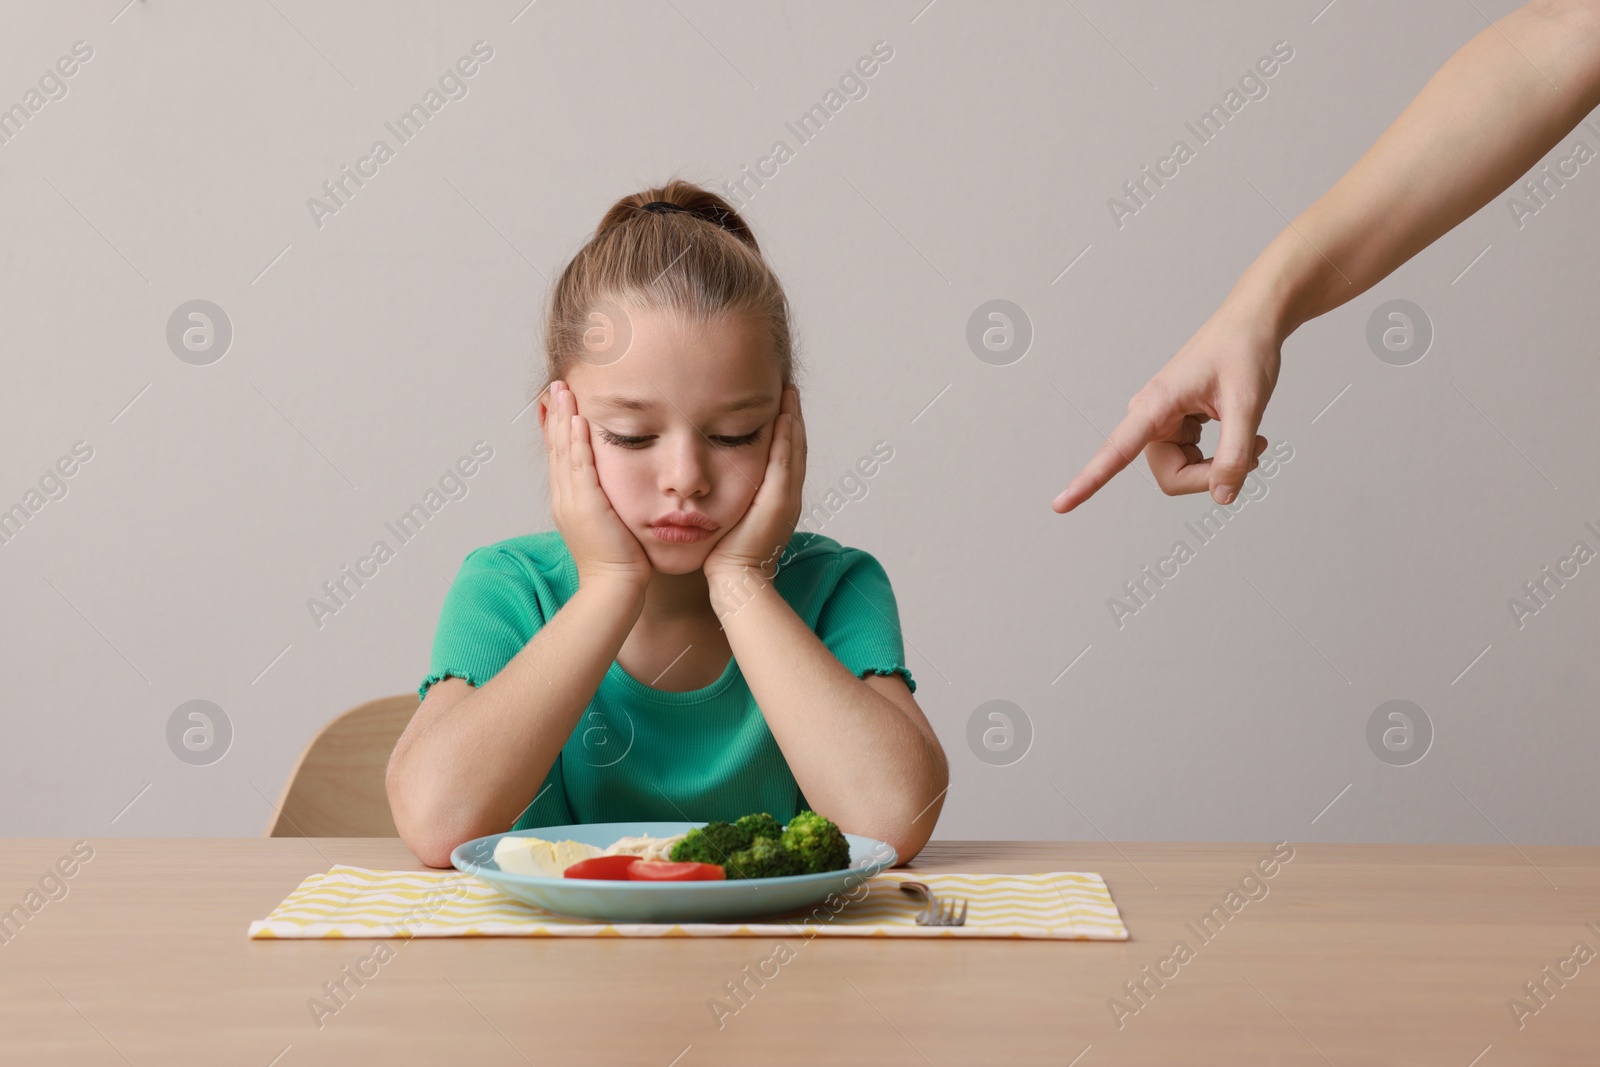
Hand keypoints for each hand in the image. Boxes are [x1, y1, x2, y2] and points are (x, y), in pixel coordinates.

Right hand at [540, 380, 651, 588]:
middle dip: (556, 415)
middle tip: (556, 386)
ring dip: (564, 418)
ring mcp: (571, 501)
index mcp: (569, 502)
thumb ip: (608, 504)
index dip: (558, 429)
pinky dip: (577, 441)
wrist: (615, 586)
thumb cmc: (621, 562)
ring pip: (564, 451)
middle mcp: (564, 498)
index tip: (559, 405)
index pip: (561, 457)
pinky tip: (579, 419)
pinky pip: (579, 466)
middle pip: (556, 448)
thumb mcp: (610, 525)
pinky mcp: (585, 504)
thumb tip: (614, 492)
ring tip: (563, 391)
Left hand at [704, 384, 805, 582]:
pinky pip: (785, 462)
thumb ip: (731, 496)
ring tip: (788, 393)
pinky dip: (786, 438)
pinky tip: (783, 416)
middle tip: (788, 388)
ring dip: (793, 419)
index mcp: (779, 498)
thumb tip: (715, 478)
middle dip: (793, 416)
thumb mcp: (731, 517)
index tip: (780, 403)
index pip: (785, 455)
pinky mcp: (779, 501)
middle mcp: (789, 495)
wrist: (736, 580)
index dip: (786, 428)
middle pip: (795, 447)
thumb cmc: (727, 554)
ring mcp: (787, 498)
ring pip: (794, 450)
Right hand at [1053, 303, 1275, 511]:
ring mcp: (1163, 424)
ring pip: (1184, 472)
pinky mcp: (1177, 426)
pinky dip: (1223, 458)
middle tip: (1253, 453)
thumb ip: (1235, 454)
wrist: (1251, 323)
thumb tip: (1223, 497)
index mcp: (1156, 404)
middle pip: (1171, 476)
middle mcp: (1150, 417)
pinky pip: (1193, 461)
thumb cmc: (1244, 350)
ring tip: (1254, 440)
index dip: (1089, 481)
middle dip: (1212, 475)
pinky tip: (1246, 435)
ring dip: (1222, 466)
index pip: (1116, 451)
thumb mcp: (1247, 404)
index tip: (1060, 505)